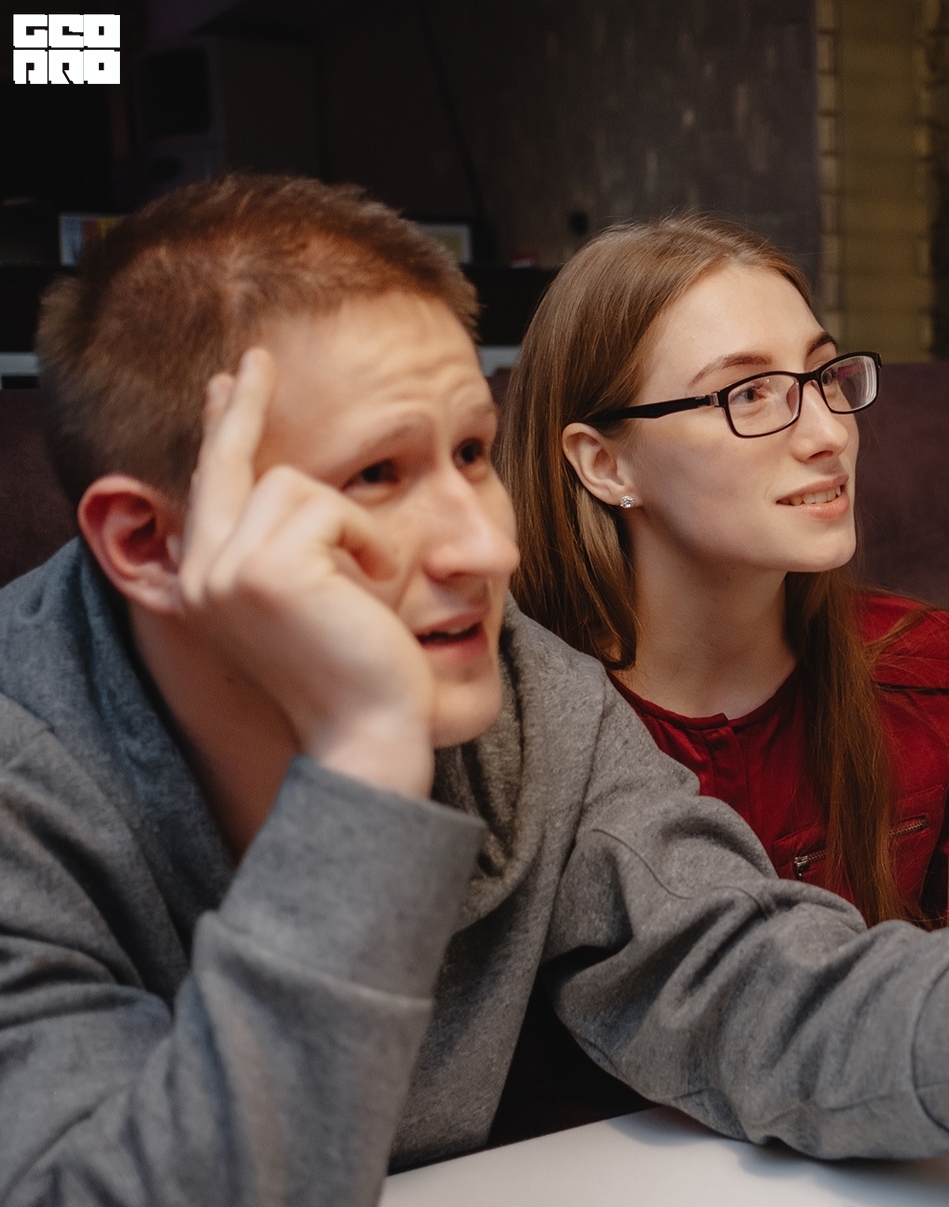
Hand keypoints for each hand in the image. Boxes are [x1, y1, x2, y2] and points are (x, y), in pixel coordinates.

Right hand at [173, 349, 435, 795]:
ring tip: (370, 581)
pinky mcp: (265, 568)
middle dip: (242, 405)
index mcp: (206, 583)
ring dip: (353, 525)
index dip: (221, 430)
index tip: (227, 382)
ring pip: (297, 485)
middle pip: (225, 463)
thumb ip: (289, 546)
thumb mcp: (315, 599)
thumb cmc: (359, 672)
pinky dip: (367, 540)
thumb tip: (290, 480)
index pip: (213, 488)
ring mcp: (225, 571)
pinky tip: (374, 588)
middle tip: (255, 356)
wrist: (369, 732)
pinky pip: (329, 506)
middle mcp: (199, 575)